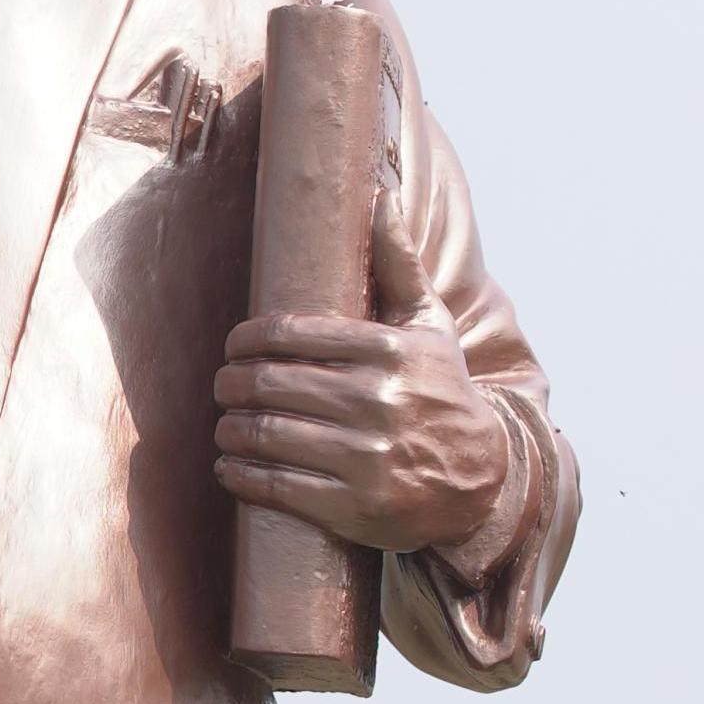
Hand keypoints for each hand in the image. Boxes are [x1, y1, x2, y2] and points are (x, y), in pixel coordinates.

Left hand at [214, 195, 508, 557]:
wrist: (481, 480)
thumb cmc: (443, 393)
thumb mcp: (429, 327)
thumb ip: (398, 264)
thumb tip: (379, 195)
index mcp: (389, 352)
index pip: (293, 334)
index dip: (248, 339)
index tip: (234, 345)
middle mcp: (378, 402)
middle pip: (272, 384)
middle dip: (232, 384)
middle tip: (222, 385)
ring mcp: (366, 458)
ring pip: (268, 434)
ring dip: (230, 428)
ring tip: (224, 423)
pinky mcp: (354, 507)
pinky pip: (277, 486)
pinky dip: (240, 473)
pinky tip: (230, 464)